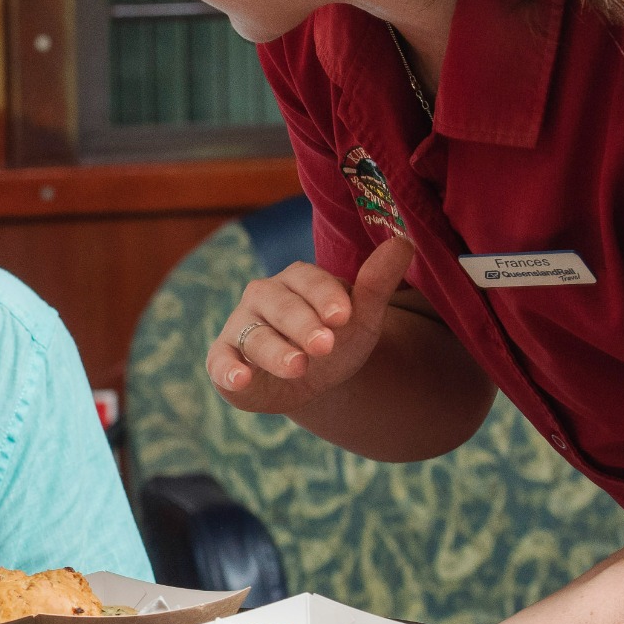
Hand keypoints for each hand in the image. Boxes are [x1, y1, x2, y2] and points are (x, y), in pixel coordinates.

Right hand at [209, 236, 414, 414]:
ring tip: (297, 367)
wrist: (312, 381)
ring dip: (274, 351)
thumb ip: (377, 282)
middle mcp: (264, 296)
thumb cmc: (335, 339)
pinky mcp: (223, 358)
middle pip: (281, 306)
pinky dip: (227, 369)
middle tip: (326, 345)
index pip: (309, 281)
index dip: (325, 297)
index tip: (344, 316)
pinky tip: (240, 378)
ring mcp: (241, 326)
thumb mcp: (361, 317)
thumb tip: (404, 242)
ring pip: (254, 334)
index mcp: (298, 280)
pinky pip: (220, 360)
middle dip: (302, 325)